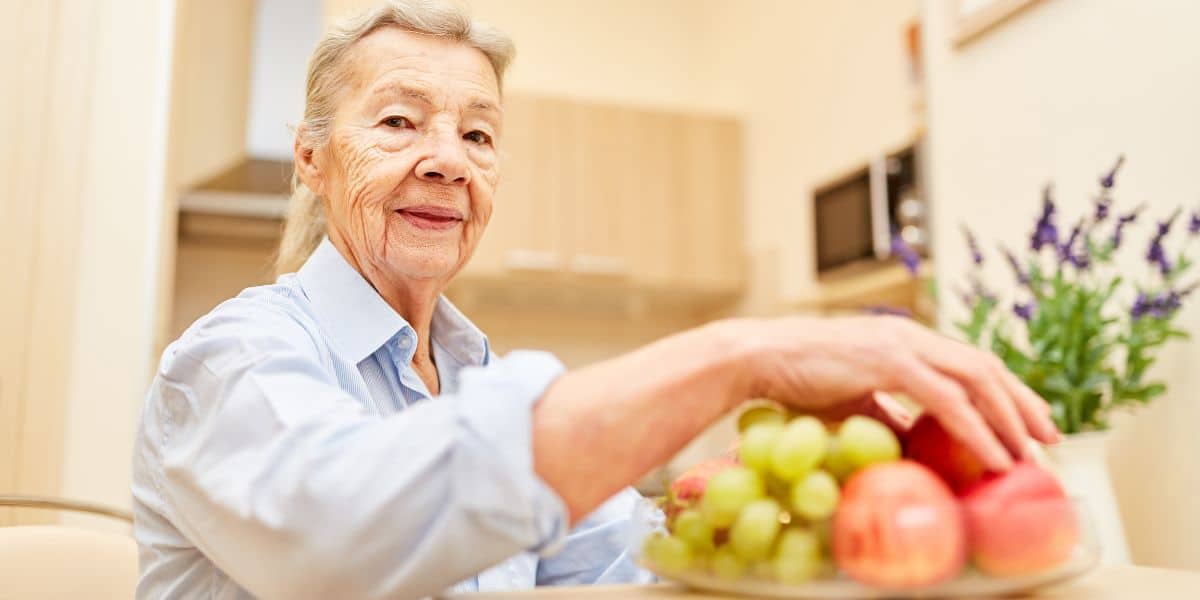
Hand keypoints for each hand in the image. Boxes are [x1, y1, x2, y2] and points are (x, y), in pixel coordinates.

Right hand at [726, 315, 1059, 470]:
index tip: (1026, 421)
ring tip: (1028, 452)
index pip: (969, 362)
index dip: (1004, 391)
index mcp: (905, 339)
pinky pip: (948, 401)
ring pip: (977, 379)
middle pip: (986, 367)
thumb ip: (888, 413)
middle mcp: (911, 335)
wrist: (757, 358)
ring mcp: (902, 344)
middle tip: (1048, 438)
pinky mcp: (889, 361)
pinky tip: (993, 456)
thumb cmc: (794, 378)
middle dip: (1022, 404)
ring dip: (1009, 417)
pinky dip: (977, 430)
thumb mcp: (852, 399)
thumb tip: (914, 441)